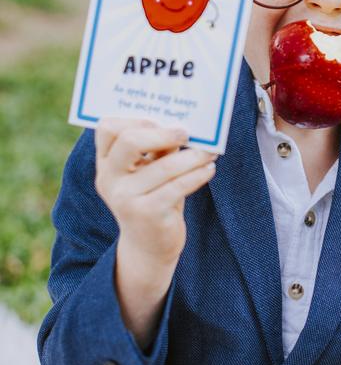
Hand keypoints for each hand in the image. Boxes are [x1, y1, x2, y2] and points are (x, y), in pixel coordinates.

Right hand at [94, 118, 216, 266]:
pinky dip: (198, 175)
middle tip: (185, 133)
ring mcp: (125, 198)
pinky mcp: (147, 214)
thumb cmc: (153, 196)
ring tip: (209, 152)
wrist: (148, 246)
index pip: (107, 128)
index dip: (134, 118)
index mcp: (105, 163)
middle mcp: (109, 179)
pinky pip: (178, 186)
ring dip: (193, 156)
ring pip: (164, 165)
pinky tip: (209, 169)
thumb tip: (183, 122)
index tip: (160, 120)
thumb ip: (157, 147)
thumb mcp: (149, 170)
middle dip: (162, 133)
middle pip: (130, 140)